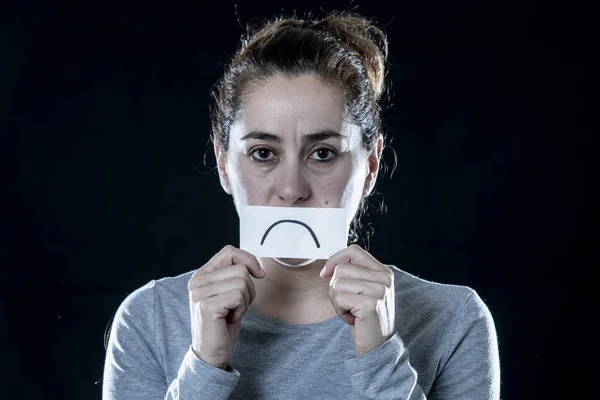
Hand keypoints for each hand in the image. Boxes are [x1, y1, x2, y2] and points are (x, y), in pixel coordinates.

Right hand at [188, 245, 264, 368]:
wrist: (211, 353)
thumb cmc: (223, 324)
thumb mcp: (230, 294)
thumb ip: (236, 276)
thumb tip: (258, 267)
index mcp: (202, 275)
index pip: (229, 252)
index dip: (248, 259)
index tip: (259, 274)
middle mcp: (197, 281)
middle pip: (240, 269)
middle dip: (249, 289)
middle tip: (237, 306)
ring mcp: (199, 293)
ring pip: (241, 282)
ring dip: (245, 301)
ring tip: (232, 313)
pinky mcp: (206, 305)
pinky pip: (237, 296)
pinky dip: (241, 309)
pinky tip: (229, 319)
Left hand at [320, 244, 394, 355]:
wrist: (377, 345)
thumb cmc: (365, 317)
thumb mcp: (363, 290)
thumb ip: (353, 274)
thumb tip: (329, 268)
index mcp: (383, 271)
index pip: (354, 250)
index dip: (336, 259)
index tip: (326, 274)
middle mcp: (384, 278)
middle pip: (341, 269)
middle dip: (335, 288)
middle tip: (347, 303)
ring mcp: (379, 290)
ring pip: (337, 283)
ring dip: (337, 301)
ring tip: (351, 311)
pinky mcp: (370, 303)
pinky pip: (339, 298)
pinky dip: (340, 310)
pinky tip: (352, 318)